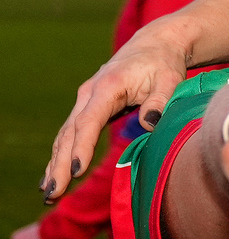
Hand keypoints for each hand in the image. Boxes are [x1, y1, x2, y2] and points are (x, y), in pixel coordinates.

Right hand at [43, 30, 187, 202]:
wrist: (155, 46)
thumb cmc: (164, 63)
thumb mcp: (170, 79)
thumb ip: (160, 101)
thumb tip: (150, 123)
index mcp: (108, 87)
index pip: (89, 121)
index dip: (82, 147)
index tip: (76, 171)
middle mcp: (90, 94)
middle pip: (71, 133)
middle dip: (60, 164)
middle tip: (52, 193)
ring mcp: (86, 100)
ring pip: (66, 135)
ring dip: (55, 164)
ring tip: (48, 193)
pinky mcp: (89, 107)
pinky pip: (72, 134)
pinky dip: (62, 155)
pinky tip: (54, 176)